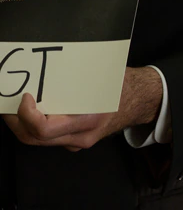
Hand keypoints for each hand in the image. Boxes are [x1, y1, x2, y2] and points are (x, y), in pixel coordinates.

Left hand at [4, 67, 162, 150]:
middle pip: (34, 139)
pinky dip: (35, 127)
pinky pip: (49, 139)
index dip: (27, 115)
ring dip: (22, 125)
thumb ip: (76, 79)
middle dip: (15, 121)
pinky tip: (33, 112)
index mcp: (88, 120)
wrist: (143, 101)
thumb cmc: (123, 85)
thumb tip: (50, 66)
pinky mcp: (76, 142)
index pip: (44, 129)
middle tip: (7, 103)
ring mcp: (78, 143)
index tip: (26, 97)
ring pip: (38, 141)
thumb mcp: (102, 78)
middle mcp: (81, 136)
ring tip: (14, 107)